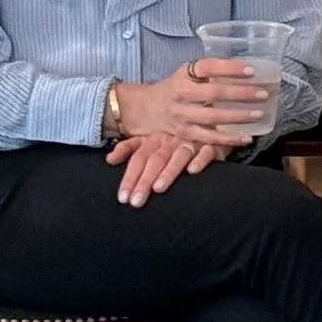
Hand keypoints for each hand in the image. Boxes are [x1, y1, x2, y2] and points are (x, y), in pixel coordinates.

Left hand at [105, 131, 221, 205]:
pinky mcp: (212, 145)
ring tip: (159, 188)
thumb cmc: (172, 136)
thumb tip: (109, 159)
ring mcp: (192, 141)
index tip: (122, 198)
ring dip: (169, 171)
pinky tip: (193, 171)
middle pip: (156, 160)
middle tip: (136, 201)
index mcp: (154, 138)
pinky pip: (207, 151)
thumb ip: (129, 148)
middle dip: (145, 181)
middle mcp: (171, 139)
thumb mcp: (149, 138)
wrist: (203, 120)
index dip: (130, 177)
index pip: (138, 158)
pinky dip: (200, 160)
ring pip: (179, 156)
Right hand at [111, 59, 271, 145]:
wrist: (144, 109)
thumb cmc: (173, 87)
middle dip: (240, 94)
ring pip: (213, 118)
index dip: (230, 68)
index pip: (208, 67)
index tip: (251, 70)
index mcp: (183, 75)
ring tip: (259, 114)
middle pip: (214, 93)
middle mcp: (182, 94)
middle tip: (263, 93)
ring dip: (238, 117)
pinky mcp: (185, 134)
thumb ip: (208, 72)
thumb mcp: (185, 72)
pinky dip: (229, 139)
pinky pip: (209, 138)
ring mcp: (183, 116)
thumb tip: (244, 69)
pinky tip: (246, 137)